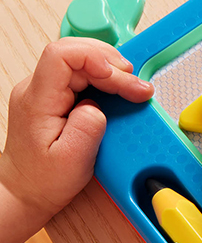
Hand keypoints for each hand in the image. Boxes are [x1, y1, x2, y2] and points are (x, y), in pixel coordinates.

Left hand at [0, 38, 154, 224]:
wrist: (24, 190)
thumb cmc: (44, 179)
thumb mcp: (73, 160)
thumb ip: (89, 127)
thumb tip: (99, 104)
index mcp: (38, 100)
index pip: (62, 55)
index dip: (96, 58)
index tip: (120, 77)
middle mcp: (37, 88)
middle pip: (76, 52)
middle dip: (112, 64)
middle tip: (137, 88)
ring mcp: (44, 89)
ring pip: (80, 58)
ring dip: (110, 69)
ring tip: (132, 88)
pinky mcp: (54, 94)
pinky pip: (81, 72)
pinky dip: (105, 77)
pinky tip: (119, 89)